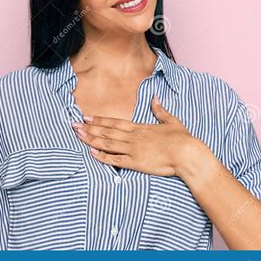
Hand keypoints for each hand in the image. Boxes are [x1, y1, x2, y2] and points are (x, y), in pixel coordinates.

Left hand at [71, 94, 203, 176]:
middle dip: (89, 128)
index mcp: (140, 127)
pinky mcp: (136, 163)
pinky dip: (102, 156)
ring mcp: (133, 150)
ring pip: (107, 143)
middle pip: (107, 132)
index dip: (100, 120)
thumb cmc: (181, 138)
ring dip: (91, 139)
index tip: (87, 117)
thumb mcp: (171, 121)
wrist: (186, 153)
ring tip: (77, 135)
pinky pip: (115, 160)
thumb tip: (155, 98)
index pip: (115, 122)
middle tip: (73, 125)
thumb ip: (160, 110)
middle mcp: (133, 137)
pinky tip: (91, 153)